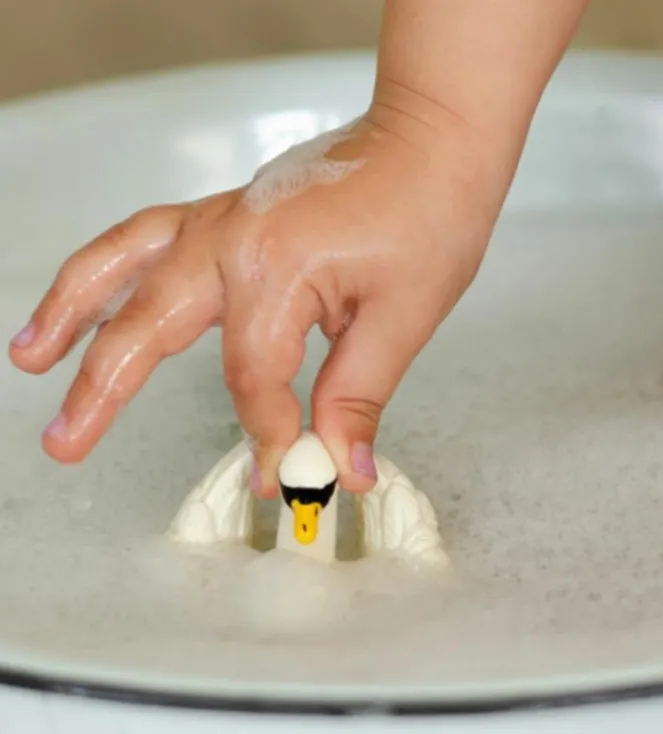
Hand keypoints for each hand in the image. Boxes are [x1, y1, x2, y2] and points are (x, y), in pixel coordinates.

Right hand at [9, 109, 500, 494]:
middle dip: (103, 391)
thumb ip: (355, 400)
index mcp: (273, 269)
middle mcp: (229, 239)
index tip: (286, 472)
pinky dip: (106, 268)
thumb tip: (340, 469)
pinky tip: (89, 298)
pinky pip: (145, 238)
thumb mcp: (402, 321)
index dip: (267, 432)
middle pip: (149, 326)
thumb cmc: (427, 215)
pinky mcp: (225, 212)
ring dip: (71, 314)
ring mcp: (220, 219)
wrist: (431, 141)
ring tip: (32, 361)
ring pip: (124, 269)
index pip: (250, 378)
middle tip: (65, 446)